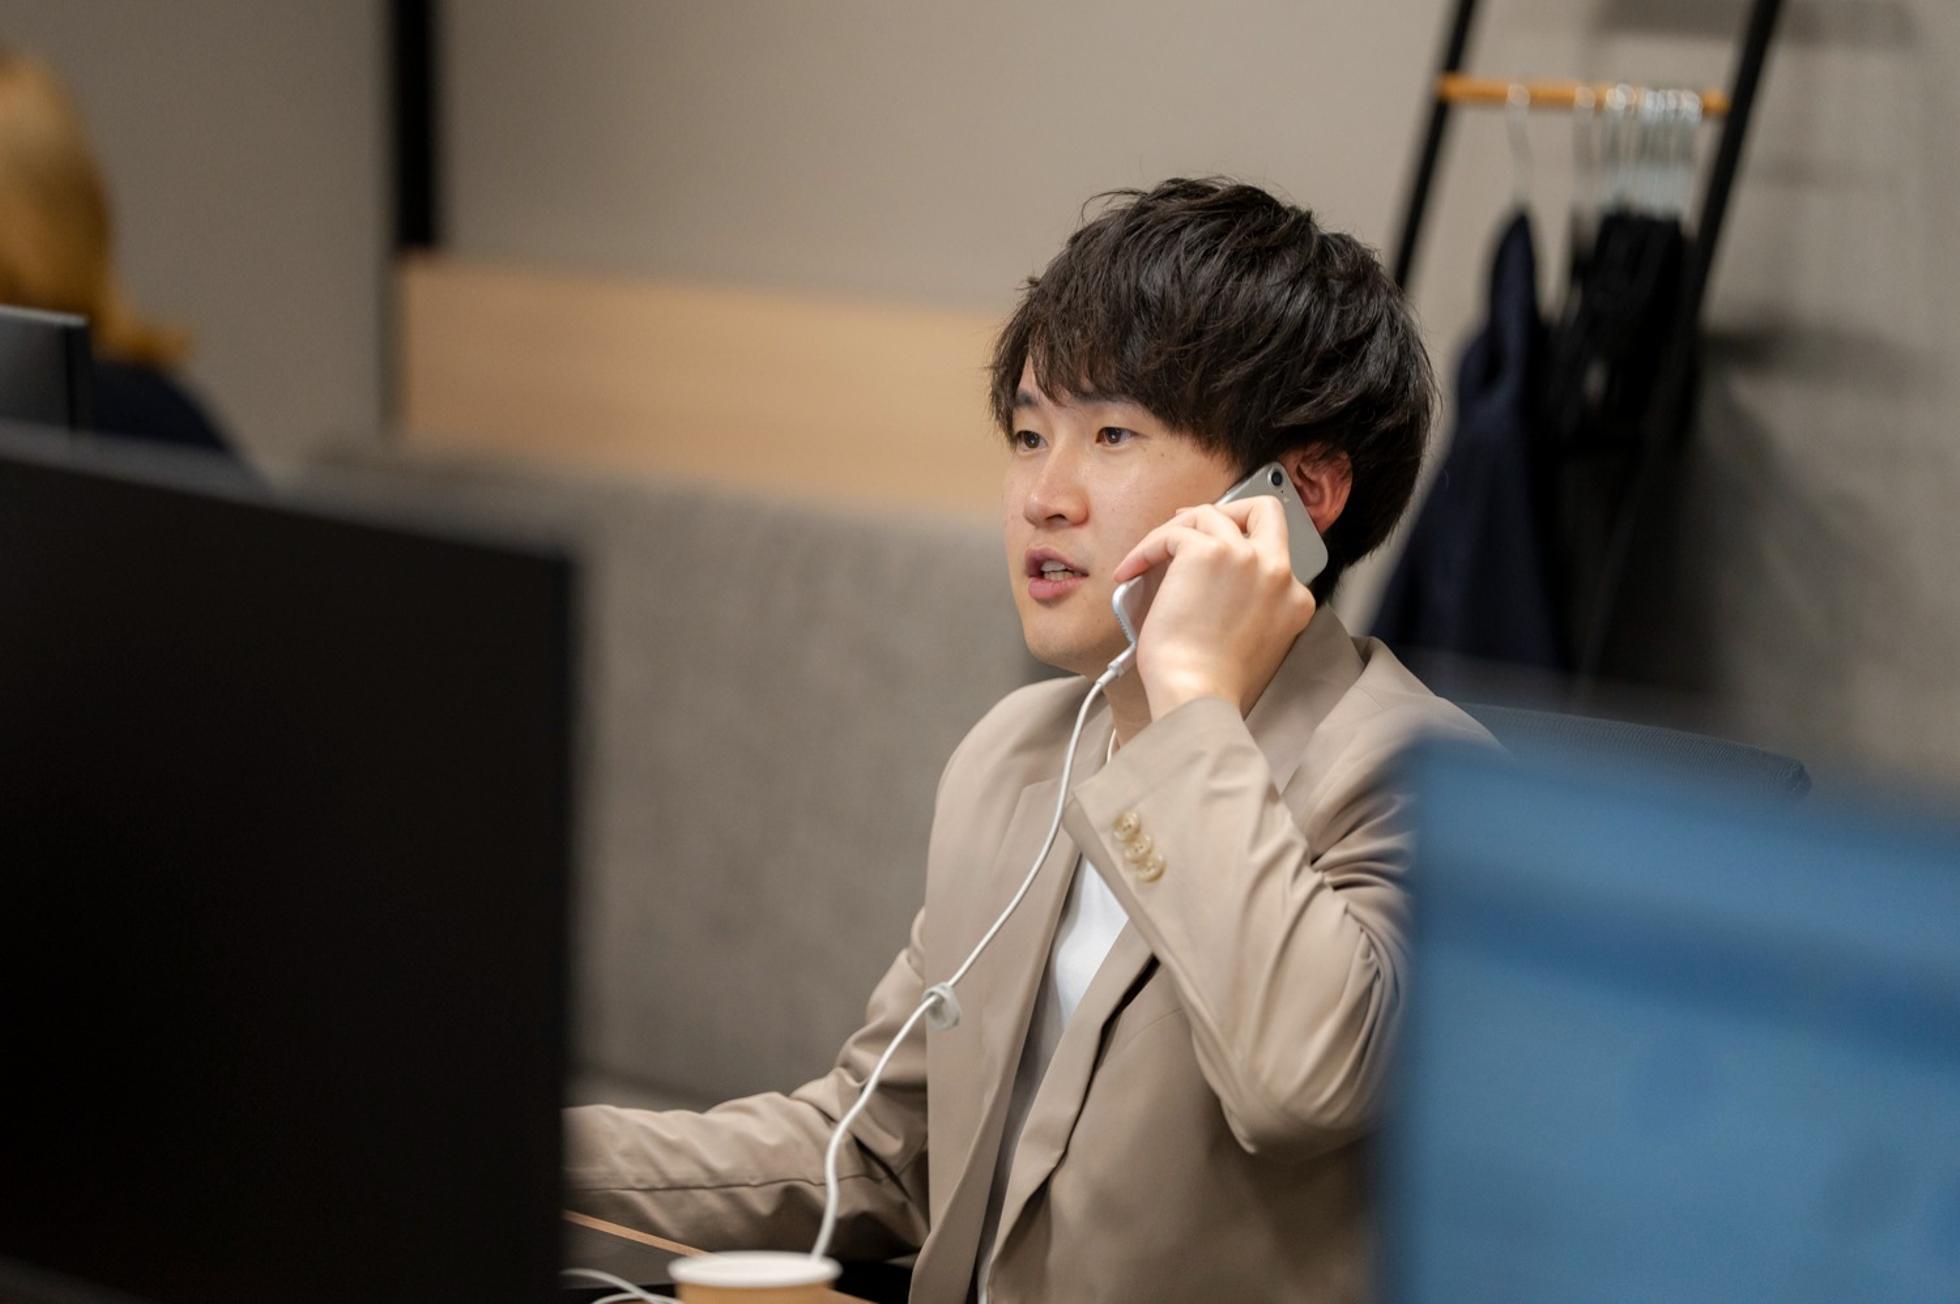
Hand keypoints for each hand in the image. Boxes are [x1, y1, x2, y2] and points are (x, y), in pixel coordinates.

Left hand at [1110, 497, 1317, 721]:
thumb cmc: (1212, 683)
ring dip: (1174, 531)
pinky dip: (1145, 549)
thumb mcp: (1251, 643)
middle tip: (1190, 527)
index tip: (1213, 554)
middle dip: (1227, 509)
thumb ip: (1249, 608)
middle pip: (1263, 510)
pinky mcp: (1207, 552)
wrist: (1198, 694)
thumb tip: (1209, 583)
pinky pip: (1170, 534)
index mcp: (1294, 599)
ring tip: (1148, 556)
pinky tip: (1130, 570)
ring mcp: (1246, 558)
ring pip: (1209, 514)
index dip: (1238, 550)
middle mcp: (1278, 572)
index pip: (1274, 556)